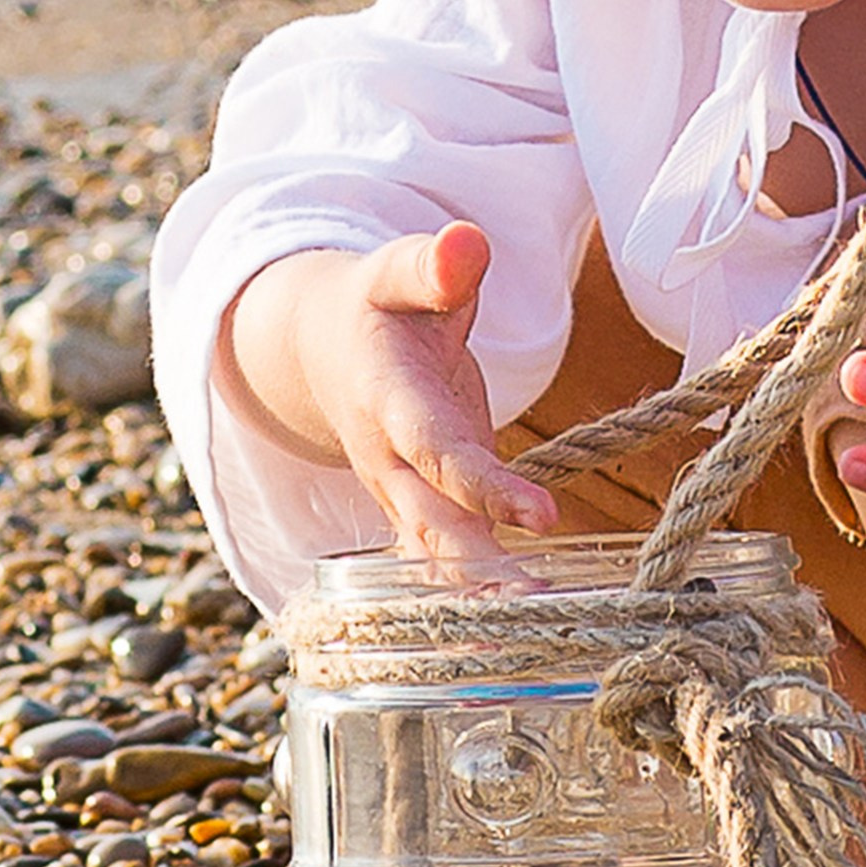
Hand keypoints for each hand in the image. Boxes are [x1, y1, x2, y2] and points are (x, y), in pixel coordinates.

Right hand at [217, 231, 558, 586]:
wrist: (322, 348)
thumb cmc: (379, 305)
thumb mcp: (398, 271)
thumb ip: (433, 264)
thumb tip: (466, 244)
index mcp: (386, 398)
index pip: (436, 450)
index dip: (485, 484)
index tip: (543, 513)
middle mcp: (387, 458)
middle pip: (432, 521)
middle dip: (482, 565)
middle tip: (539, 601)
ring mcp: (399, 491)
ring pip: (436, 551)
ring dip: (483, 590)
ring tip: (539, 622)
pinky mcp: (419, 507)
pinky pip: (444, 556)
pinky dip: (478, 589)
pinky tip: (525, 619)